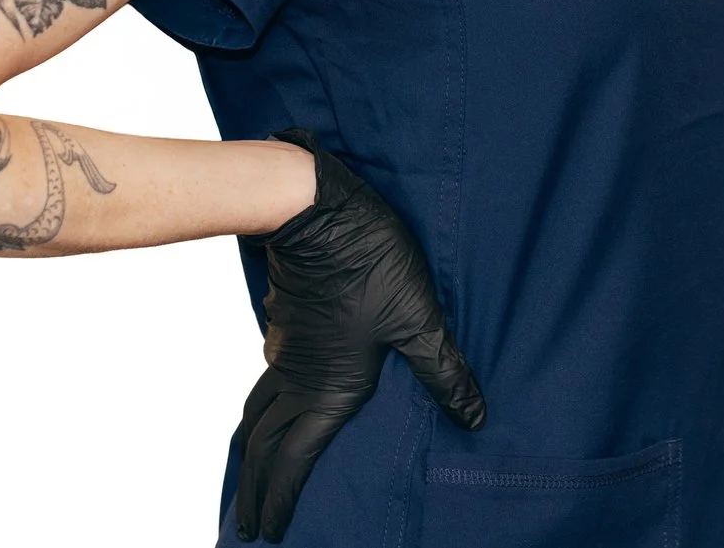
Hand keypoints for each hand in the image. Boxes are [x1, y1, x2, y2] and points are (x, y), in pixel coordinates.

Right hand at [233, 126, 485, 540]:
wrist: (315, 207)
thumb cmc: (370, 262)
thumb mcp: (419, 319)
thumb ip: (444, 372)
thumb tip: (475, 418)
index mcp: (328, 390)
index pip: (295, 461)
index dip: (282, 500)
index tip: (273, 532)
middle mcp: (298, 379)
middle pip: (264, 447)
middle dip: (255, 490)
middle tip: (249, 524)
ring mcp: (285, 351)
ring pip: (257, 414)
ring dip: (251, 451)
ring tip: (250, 472)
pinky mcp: (284, 325)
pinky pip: (265, 381)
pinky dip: (261, 410)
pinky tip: (275, 404)